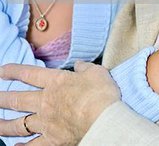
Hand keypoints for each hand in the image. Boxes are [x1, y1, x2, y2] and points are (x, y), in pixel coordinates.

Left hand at [0, 61, 119, 144]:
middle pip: (18, 99)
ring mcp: (47, 122)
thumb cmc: (100, 92)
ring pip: (19, 124)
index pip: (29, 74)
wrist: (103, 118)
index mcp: (55, 82)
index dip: (13, 71)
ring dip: (3, 125)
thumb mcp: (95, 71)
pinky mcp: (52, 140)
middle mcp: (46, 101)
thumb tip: (79, 65)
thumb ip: (84, 67)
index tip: (2, 71)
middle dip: (2, 98)